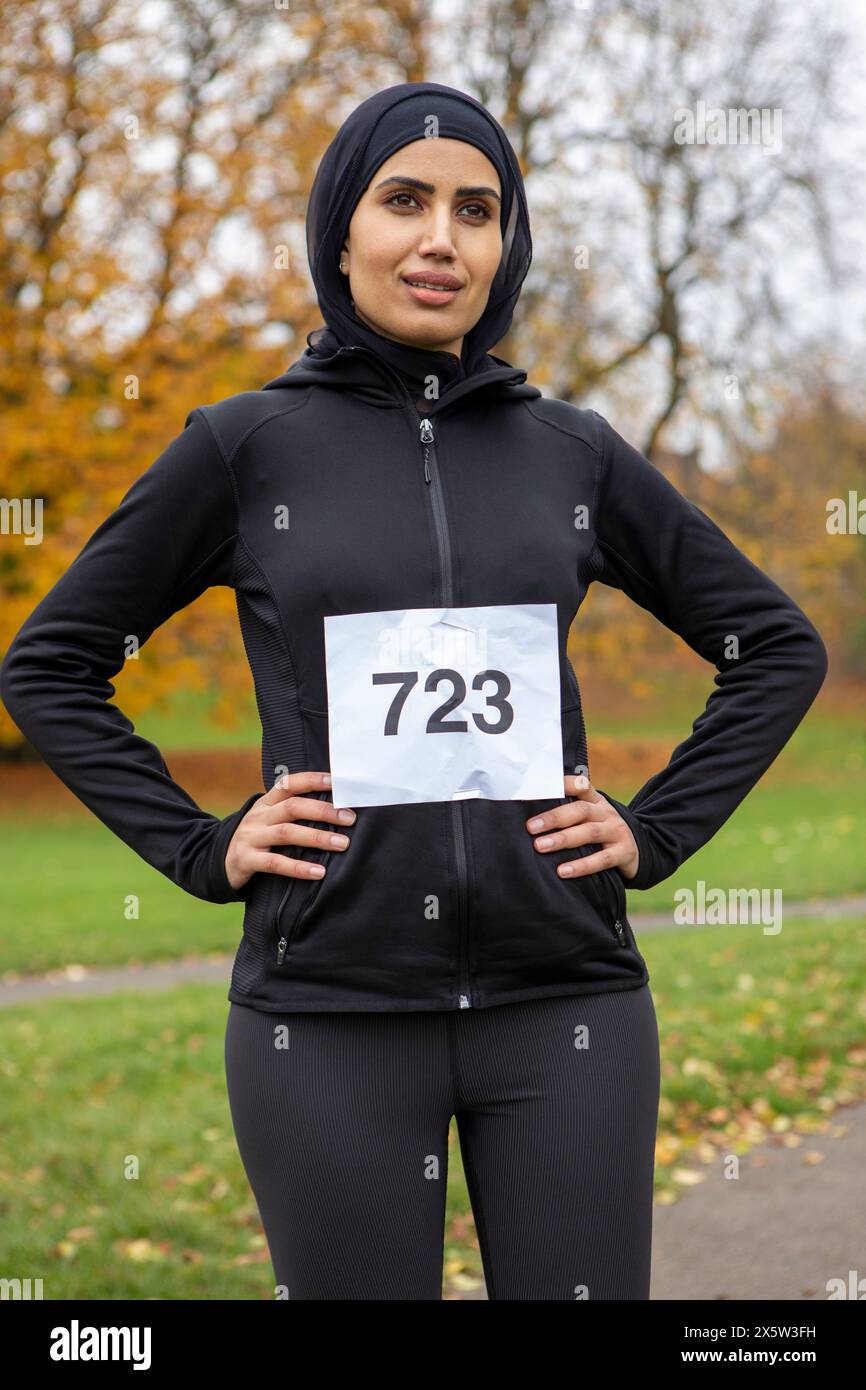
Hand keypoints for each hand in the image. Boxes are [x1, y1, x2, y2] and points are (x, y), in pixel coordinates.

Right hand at [224, 771, 354, 892]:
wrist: (216, 862)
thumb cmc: (256, 839)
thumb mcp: (268, 820)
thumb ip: (292, 813)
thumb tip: (335, 810)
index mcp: (266, 803)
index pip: (289, 784)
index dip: (313, 780)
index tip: (337, 782)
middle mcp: (258, 816)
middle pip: (293, 807)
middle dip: (324, 811)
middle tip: (349, 818)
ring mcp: (251, 837)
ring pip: (286, 833)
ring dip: (317, 837)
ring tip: (342, 844)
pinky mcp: (246, 860)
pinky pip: (275, 863)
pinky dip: (298, 868)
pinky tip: (318, 872)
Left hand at [525, 774, 639, 882]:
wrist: (638, 852)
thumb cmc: (601, 834)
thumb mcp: (590, 819)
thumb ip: (569, 815)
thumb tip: (531, 821)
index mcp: (596, 802)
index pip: (581, 787)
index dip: (564, 784)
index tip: (542, 787)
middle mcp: (607, 813)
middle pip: (580, 810)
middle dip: (554, 818)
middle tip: (531, 827)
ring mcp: (617, 832)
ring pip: (589, 833)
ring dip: (563, 839)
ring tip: (540, 846)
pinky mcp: (624, 853)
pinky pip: (602, 859)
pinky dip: (582, 866)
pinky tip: (563, 871)